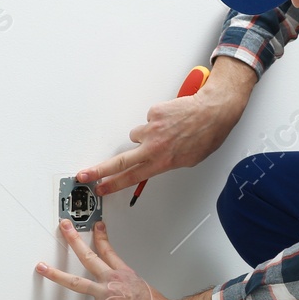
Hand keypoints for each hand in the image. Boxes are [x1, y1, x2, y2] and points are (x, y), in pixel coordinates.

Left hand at [38, 220, 162, 299]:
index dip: (100, 236)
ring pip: (76, 283)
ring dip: (56, 275)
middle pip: (89, 256)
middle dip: (74, 240)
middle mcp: (112, 281)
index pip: (108, 250)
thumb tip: (125, 290)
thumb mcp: (143, 287)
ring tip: (42, 268)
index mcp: (123, 273)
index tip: (96, 226)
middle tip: (64, 228)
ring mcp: (105, 295)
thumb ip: (129, 286)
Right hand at [78, 57, 255, 195]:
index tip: (100, 189)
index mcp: (162, 162)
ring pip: (138, 135)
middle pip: (119, 162)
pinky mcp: (153, 113)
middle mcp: (153, 147)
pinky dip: (158, 119)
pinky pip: (150, 119)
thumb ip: (168, 162)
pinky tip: (172, 119)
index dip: (113, 185)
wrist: (213, 111)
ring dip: (147, 134)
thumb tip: (158, 161)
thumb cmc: (207, 135)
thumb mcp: (189, 159)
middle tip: (85, 175)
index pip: (131, 177)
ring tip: (167, 131)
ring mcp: (151, 129)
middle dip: (99, 170)